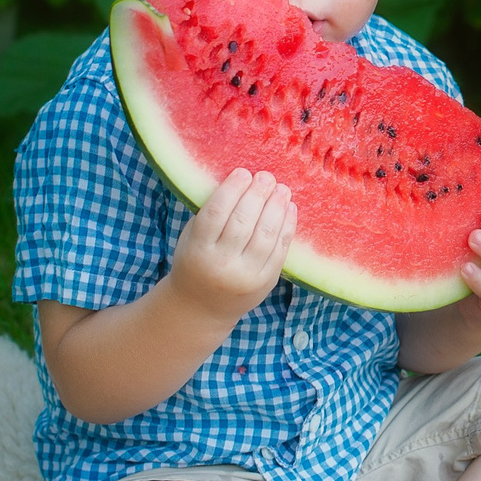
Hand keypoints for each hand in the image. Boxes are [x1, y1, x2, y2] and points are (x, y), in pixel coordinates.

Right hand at [169, 168, 297, 322]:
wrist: (202, 308)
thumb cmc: (196, 262)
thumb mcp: (191, 239)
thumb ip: (210, 215)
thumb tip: (239, 181)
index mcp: (198, 251)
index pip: (216, 214)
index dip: (231, 190)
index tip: (243, 172)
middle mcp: (222, 265)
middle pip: (243, 222)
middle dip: (258, 195)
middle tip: (266, 177)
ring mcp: (247, 276)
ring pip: (266, 235)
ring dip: (276, 207)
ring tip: (281, 189)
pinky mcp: (266, 282)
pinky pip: (280, 249)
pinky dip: (288, 226)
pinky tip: (289, 209)